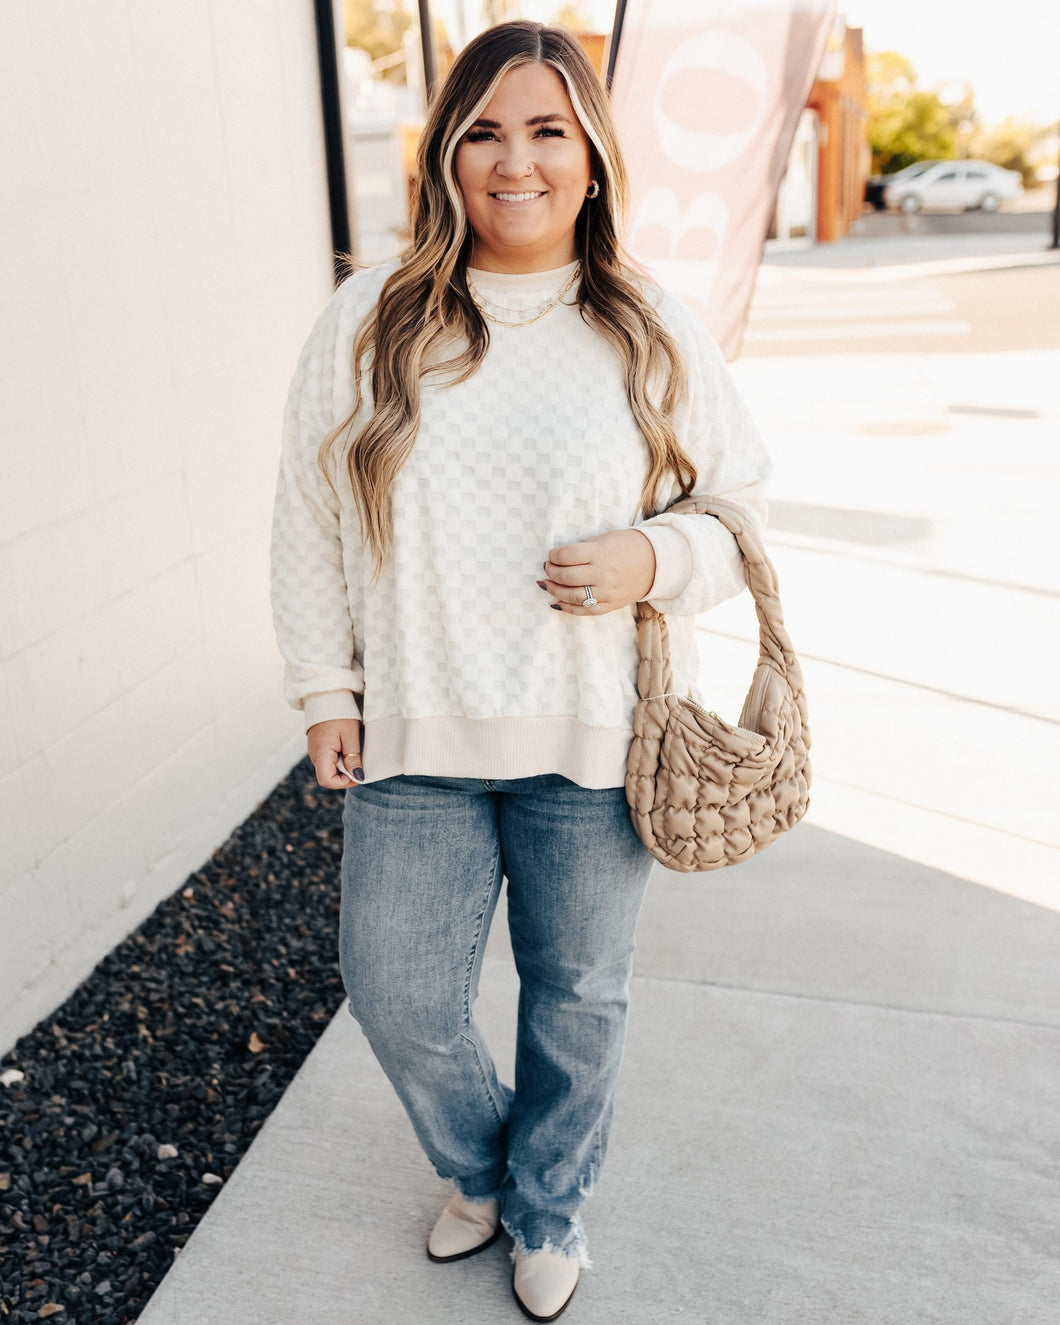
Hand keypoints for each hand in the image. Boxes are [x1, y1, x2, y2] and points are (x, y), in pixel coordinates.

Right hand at [307, 718, 363, 788]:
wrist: (327, 696)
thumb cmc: (339, 714)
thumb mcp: (350, 735)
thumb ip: (353, 757)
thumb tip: (357, 776)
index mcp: (321, 754)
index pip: (327, 781)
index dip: (343, 782)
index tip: (357, 774)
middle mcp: (315, 755)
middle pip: (328, 777)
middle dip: (345, 776)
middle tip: (359, 765)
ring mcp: (315, 752)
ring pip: (329, 769)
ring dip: (343, 768)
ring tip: (353, 754)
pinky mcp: (318, 747)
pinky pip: (328, 760)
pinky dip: (339, 760)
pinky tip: (347, 750)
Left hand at [540, 528, 655, 614]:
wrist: (655, 562)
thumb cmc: (627, 546)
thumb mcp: (604, 539)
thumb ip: (583, 549)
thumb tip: (558, 558)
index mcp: (600, 554)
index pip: (567, 556)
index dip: (554, 555)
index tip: (552, 555)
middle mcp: (603, 575)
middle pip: (566, 577)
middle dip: (551, 572)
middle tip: (547, 568)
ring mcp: (607, 592)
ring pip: (572, 596)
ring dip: (554, 590)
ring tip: (546, 584)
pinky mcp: (610, 605)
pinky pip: (585, 610)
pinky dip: (568, 608)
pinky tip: (557, 602)